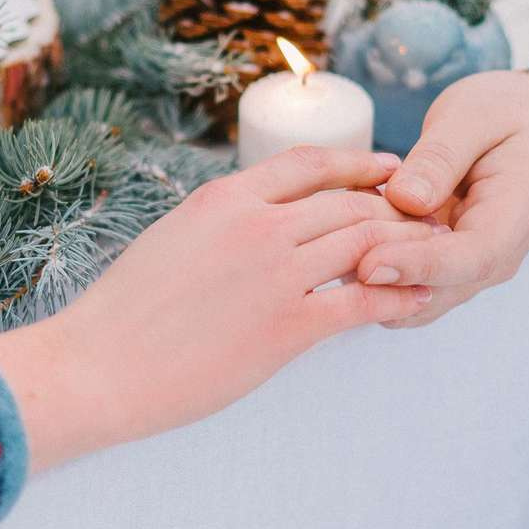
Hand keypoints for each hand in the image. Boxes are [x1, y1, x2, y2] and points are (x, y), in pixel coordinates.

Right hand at [0, 148, 435, 471]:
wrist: (97, 365)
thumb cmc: (122, 314)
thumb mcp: (172, 240)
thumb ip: (221, 224)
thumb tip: (253, 221)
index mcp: (224, 199)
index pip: (309, 163)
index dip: (358, 163)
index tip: (388, 169)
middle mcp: (256, 226)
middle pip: (348, 202)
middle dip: (393, 208)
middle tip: (424, 218)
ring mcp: (275, 276)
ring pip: (363, 244)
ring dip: (404, 248)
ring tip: (431, 254)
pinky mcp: (286, 328)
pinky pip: (361, 303)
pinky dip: (396, 298)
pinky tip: (416, 302)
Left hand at [357, 71, 528, 328]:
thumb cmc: (512, 114)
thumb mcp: (475, 116)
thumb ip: (440, 158)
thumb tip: (404, 199)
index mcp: (513, 220)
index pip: (468, 260)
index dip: (416, 267)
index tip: (368, 264)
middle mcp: (492, 258)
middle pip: (433, 291)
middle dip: (381, 273)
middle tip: (332, 238)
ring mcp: (465, 267)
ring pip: (409, 297)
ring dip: (371, 270)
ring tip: (338, 222)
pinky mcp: (439, 263)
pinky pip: (399, 279)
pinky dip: (369, 260)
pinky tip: (345, 221)